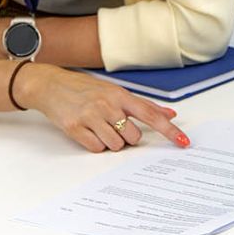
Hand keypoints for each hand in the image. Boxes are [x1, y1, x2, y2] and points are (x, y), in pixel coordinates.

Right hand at [15, 65, 189, 151]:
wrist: (50, 85)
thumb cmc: (84, 89)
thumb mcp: (114, 91)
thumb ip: (142, 105)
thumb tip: (170, 114)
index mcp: (120, 95)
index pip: (151, 115)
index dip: (169, 130)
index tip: (183, 142)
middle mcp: (107, 104)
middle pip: (133, 137)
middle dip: (127, 137)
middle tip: (114, 127)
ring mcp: (91, 116)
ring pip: (115, 145)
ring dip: (110, 142)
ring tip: (99, 128)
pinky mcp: (75, 127)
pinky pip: (96, 148)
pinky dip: (95, 144)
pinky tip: (89, 132)